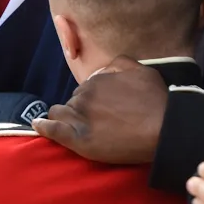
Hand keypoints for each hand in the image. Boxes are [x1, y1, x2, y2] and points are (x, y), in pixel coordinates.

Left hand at [34, 55, 168, 163]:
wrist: (163, 129)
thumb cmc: (156, 101)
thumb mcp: (142, 71)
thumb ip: (120, 64)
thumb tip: (104, 69)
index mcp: (96, 80)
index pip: (85, 89)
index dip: (95, 99)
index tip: (106, 109)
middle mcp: (84, 96)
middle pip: (73, 101)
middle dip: (82, 109)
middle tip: (101, 121)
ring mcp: (80, 118)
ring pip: (60, 113)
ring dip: (66, 118)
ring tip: (78, 127)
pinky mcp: (78, 139)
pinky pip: (52, 130)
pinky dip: (44, 126)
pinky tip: (39, 125)